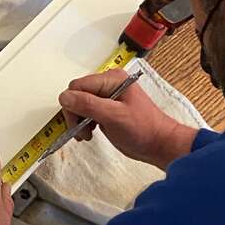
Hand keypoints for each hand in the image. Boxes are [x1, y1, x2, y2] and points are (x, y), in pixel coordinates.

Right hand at [57, 68, 198, 169]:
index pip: (77, 86)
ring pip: (79, 103)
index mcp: (111, 79)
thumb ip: (88, 105)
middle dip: (75, 114)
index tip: (77, 124)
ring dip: (79, 120)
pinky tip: (90, 132)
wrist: (159, 144)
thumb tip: (64, 97)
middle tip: (83, 132)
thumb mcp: (114, 116)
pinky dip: (84, 122)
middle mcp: (108, 83)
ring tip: (87, 134)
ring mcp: (107, 95)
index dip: (72, 106)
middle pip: (76, 94)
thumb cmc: (143, 129)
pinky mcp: (106, 108)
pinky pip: (86, 110)